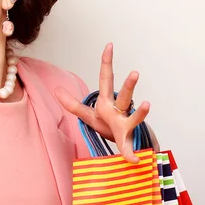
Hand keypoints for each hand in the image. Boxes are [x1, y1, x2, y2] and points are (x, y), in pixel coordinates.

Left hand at [54, 43, 150, 162]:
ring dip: (140, 112)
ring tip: (147, 104)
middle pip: (124, 95)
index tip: (110, 45)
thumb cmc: (108, 126)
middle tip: (135, 73)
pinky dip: (130, 154)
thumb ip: (72, 103)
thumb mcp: (88, 115)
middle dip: (129, 85)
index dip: (107, 62)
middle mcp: (119, 110)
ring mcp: (126, 125)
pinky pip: (129, 148)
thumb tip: (56, 89)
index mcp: (107, 102)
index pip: (106, 78)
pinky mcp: (128, 141)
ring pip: (134, 116)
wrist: (125, 146)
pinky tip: (134, 159)